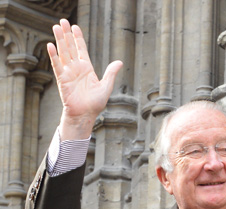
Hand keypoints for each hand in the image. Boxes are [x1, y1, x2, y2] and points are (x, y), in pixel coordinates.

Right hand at [48, 19, 121, 138]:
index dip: (78, 38)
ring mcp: (68, 73)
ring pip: (63, 53)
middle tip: (62, 21)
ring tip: (56, 27)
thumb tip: (119, 62)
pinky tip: (50, 45)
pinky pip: (57, 65)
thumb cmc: (95, 103)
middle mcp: (76, 68)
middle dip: (67, 34)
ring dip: (59, 40)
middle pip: (70, 47)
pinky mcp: (62, 80)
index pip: (81, 49)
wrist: (86, 115)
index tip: (75, 26)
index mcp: (87, 68)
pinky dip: (54, 56)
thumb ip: (111, 73)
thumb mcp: (106, 86)